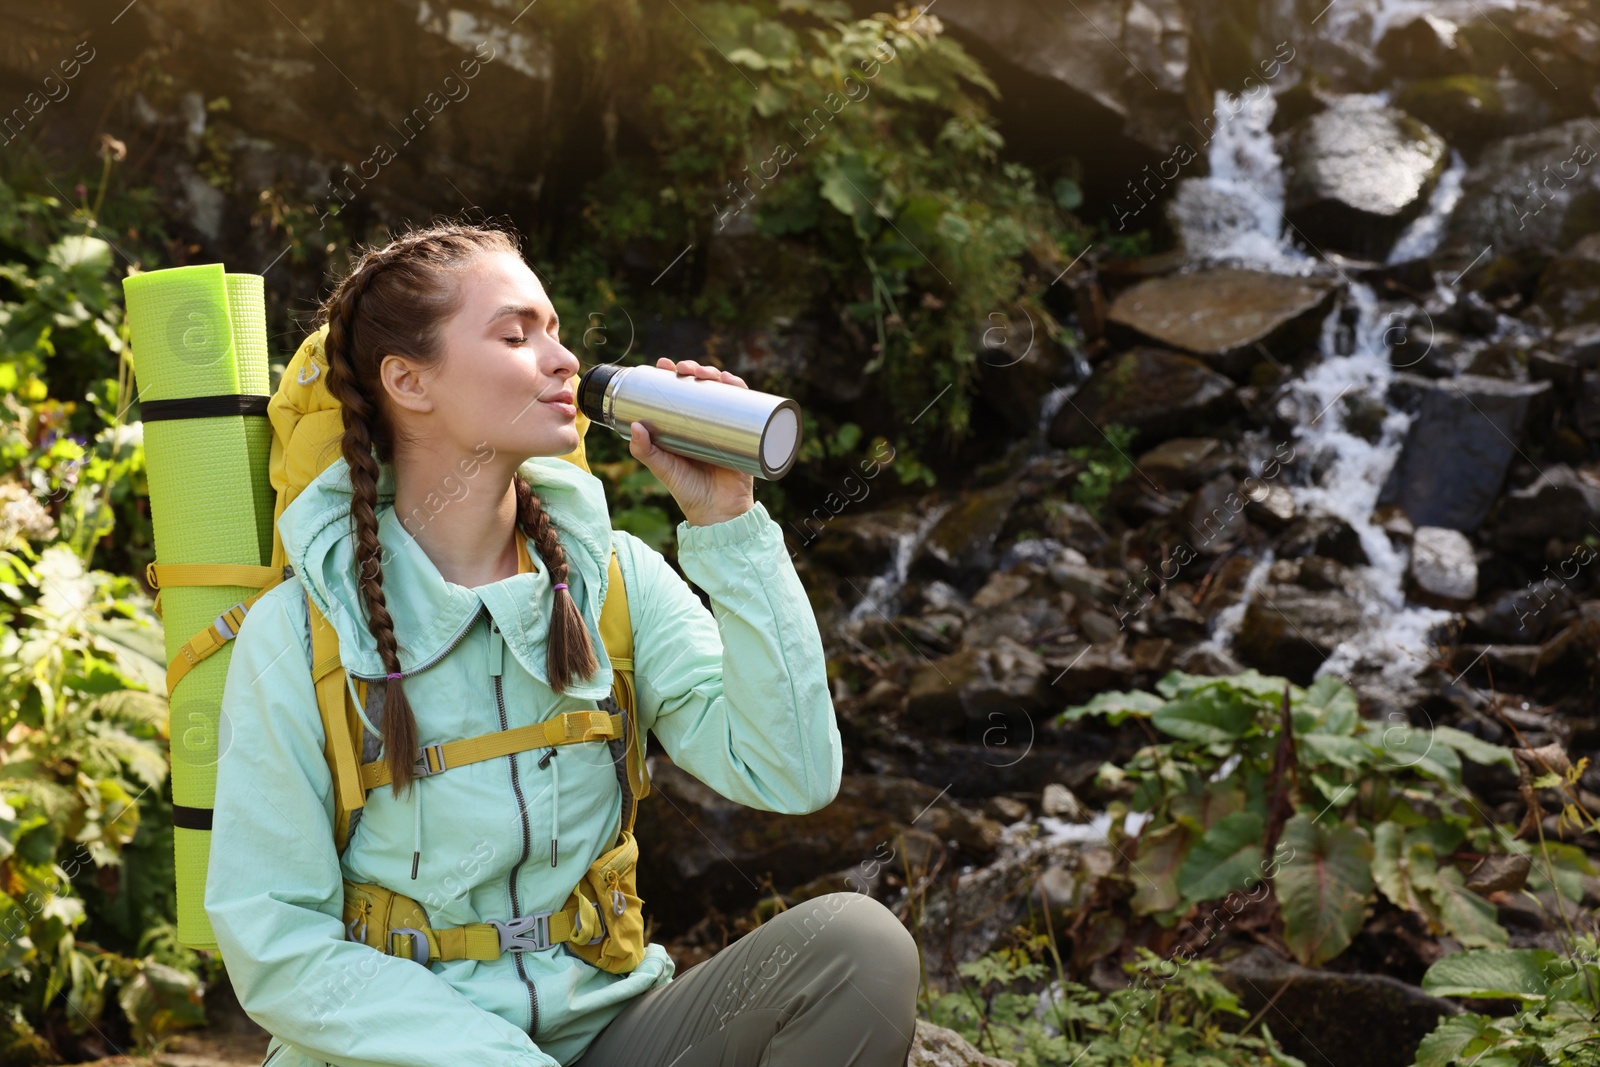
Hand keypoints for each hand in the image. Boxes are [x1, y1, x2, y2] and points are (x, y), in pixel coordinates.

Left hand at [627, 358, 756, 526]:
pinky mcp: (744, 434)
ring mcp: (725, 426)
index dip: (671, 374)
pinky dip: (741, 390)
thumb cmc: (688, 491)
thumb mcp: (663, 468)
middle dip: (694, 369)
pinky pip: (746, 407)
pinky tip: (732, 381)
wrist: (719, 512)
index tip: (663, 364)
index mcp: (683, 425)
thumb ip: (646, 451)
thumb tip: (635, 425)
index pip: (677, 391)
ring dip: (716, 374)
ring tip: (707, 374)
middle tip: (685, 368)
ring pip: (722, 391)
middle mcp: (704, 422)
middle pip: (700, 385)